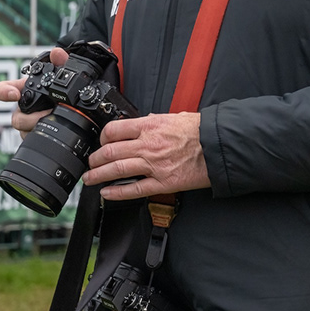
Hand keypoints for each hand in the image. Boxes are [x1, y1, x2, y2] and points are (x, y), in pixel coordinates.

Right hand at [0, 46, 64, 132]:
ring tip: (54, 123)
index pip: (1, 90)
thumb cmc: (56, 89)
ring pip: (24, 131)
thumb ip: (60, 62)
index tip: (14, 94)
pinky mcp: (33, 135)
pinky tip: (54, 133)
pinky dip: (43, 137)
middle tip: (46, 115)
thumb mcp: (60, 75)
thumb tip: (57, 53)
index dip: (3, 92)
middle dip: (29, 119)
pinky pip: (32, 140)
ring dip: (37, 129)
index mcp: (23, 90)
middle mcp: (22, 108)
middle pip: (16, 118)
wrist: (69, 106)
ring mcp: (27, 123)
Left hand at [84, 112, 210, 200]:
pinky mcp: (162, 183)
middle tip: (91, 163)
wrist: (220, 147)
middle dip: (95, 158)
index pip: (114, 130)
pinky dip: (117, 192)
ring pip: (117, 170)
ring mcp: (153, 165)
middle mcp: (148, 145)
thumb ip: (156, 122)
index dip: (102, 137)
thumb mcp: (175, 117)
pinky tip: (107, 193)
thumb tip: (143, 123)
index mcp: (150, 126)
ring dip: (98, 175)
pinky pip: (134, 189)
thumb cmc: (202, 131)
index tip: (100, 142)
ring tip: (90, 179)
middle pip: (110, 151)